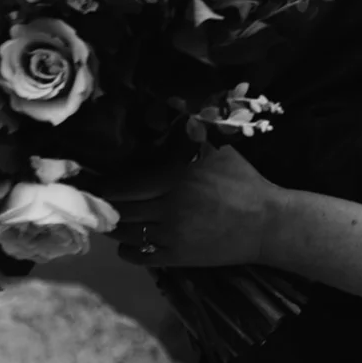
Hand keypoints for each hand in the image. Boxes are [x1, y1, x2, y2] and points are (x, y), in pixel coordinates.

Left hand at [93, 147, 278, 269]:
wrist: (267, 223)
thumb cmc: (242, 181)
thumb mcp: (218, 149)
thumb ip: (190, 132)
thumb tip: (167, 106)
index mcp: (174, 177)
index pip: (123, 184)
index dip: (104, 184)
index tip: (94, 181)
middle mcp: (167, 206)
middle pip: (119, 209)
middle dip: (104, 205)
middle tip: (96, 200)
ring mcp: (171, 234)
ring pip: (125, 232)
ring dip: (113, 226)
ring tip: (110, 218)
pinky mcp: (177, 256)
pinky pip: (139, 255)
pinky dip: (126, 249)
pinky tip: (128, 241)